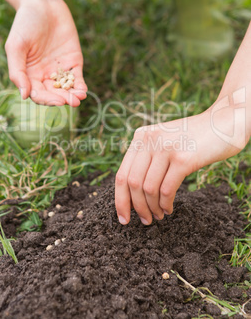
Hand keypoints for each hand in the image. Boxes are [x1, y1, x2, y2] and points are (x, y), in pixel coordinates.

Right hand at [5, 0, 86, 106]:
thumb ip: (18, 72)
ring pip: (67, 89)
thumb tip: (24, 95)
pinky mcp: (74, 62)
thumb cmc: (25, 24)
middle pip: (54, 94)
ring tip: (79, 98)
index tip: (57, 101)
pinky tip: (83, 90)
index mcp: (30, 75)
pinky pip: (77, 78)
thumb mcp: (16, 47)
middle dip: (63, 99)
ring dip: (73, 95)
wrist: (43, 4)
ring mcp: (60, 69)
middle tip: (71, 102)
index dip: (47, 100)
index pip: (38, 94)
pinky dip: (80, 86)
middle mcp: (45, 75)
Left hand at [115, 103, 247, 224]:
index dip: (120, 200)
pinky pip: (167, 190)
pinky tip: (169, 209)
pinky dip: (166, 205)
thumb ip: (147, 155)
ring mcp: (166, 148)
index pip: (122, 174)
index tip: (123, 218)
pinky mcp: (183, 159)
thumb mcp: (163, 139)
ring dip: (152, 208)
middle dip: (136, 208)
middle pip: (132, 184)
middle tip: (145, 221)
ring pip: (148, 189)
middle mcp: (149, 140)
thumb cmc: (193, 136)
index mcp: (141, 136)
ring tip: (159, 216)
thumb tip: (133, 190)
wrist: (224, 123)